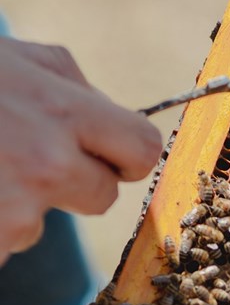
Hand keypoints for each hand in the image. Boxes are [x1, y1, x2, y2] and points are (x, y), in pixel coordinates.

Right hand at [0, 38, 161, 265]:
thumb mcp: (11, 60)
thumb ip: (66, 82)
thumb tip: (106, 109)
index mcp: (60, 110)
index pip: (142, 147)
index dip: (129, 156)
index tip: (112, 157)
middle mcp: (48, 164)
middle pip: (103, 195)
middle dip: (74, 183)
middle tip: (25, 158)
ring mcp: (18, 211)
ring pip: (40, 223)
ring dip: (14, 206)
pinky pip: (3, 244)